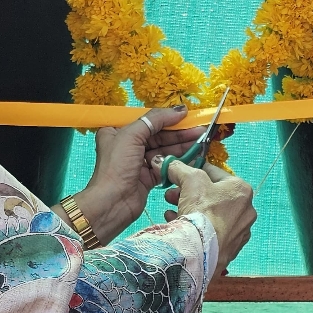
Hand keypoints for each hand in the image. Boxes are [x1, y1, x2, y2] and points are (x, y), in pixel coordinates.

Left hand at [59, 107, 203, 245]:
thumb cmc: (116, 167)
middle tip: (199, 129)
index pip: (146, 120)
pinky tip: (192, 154)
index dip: (166, 117)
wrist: (112, 203)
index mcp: (117, 132)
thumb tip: (179, 109)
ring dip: (181, 145)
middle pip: (157, 135)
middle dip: (178, 132)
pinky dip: (178, 160)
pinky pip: (165, 164)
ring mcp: (137, 162)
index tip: (186, 115)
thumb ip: (155, 120)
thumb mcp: (132, 135)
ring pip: (163, 149)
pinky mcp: (147, 177)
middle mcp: (127, 145)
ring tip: (200, 140)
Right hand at [164, 159, 255, 269]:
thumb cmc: (202, 211)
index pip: (215, 173)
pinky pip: (212, 232)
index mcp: (242, 190)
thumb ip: (180, 168)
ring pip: (212, 215)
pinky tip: (180, 226)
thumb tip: (167, 163)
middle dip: (190, 193)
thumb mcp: (190, 180)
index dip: (194, 171)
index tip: (180, 176)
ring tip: (172, 210)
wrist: (202, 251)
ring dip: (192, 210)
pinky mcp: (231, 249)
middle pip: (213, 196)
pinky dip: (197, 227)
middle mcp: (247, 210)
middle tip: (172, 195)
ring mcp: (240, 232)